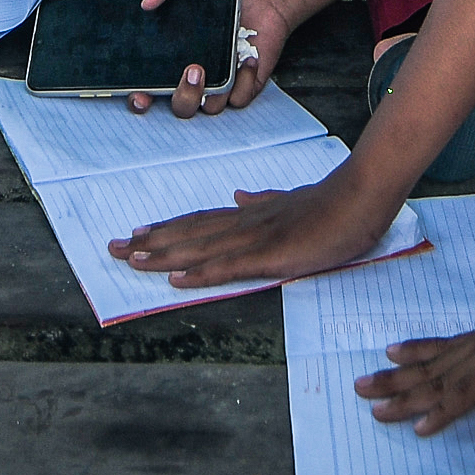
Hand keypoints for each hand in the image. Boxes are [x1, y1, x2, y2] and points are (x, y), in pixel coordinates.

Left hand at [108, 170, 392, 287]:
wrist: (361, 198)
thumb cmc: (333, 204)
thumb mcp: (291, 200)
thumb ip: (264, 201)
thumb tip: (238, 195)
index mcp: (250, 214)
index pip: (199, 221)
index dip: (167, 229)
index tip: (137, 233)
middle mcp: (244, 223)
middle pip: (188, 232)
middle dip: (150, 241)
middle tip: (112, 248)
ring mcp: (255, 238)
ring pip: (199, 247)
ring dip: (162, 254)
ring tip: (129, 259)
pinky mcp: (271, 255)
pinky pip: (228, 267)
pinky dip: (199, 272)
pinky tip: (175, 278)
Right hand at [127, 0, 287, 117]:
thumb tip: (147, 0)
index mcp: (171, 59)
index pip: (148, 90)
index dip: (140, 98)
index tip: (141, 93)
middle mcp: (192, 78)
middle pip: (179, 107)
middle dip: (183, 96)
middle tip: (192, 70)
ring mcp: (218, 85)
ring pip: (208, 108)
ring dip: (213, 91)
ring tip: (223, 60)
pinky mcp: (243, 88)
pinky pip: (238, 99)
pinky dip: (243, 82)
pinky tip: (246, 59)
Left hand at [354, 220, 474, 433]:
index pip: (445, 344)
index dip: (416, 350)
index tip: (390, 352)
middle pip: (429, 366)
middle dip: (393, 379)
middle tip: (358, 387)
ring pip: (436, 384)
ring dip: (403, 399)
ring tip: (372, 409)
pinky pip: (466, 397)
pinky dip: (443, 414)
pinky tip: (421, 428)